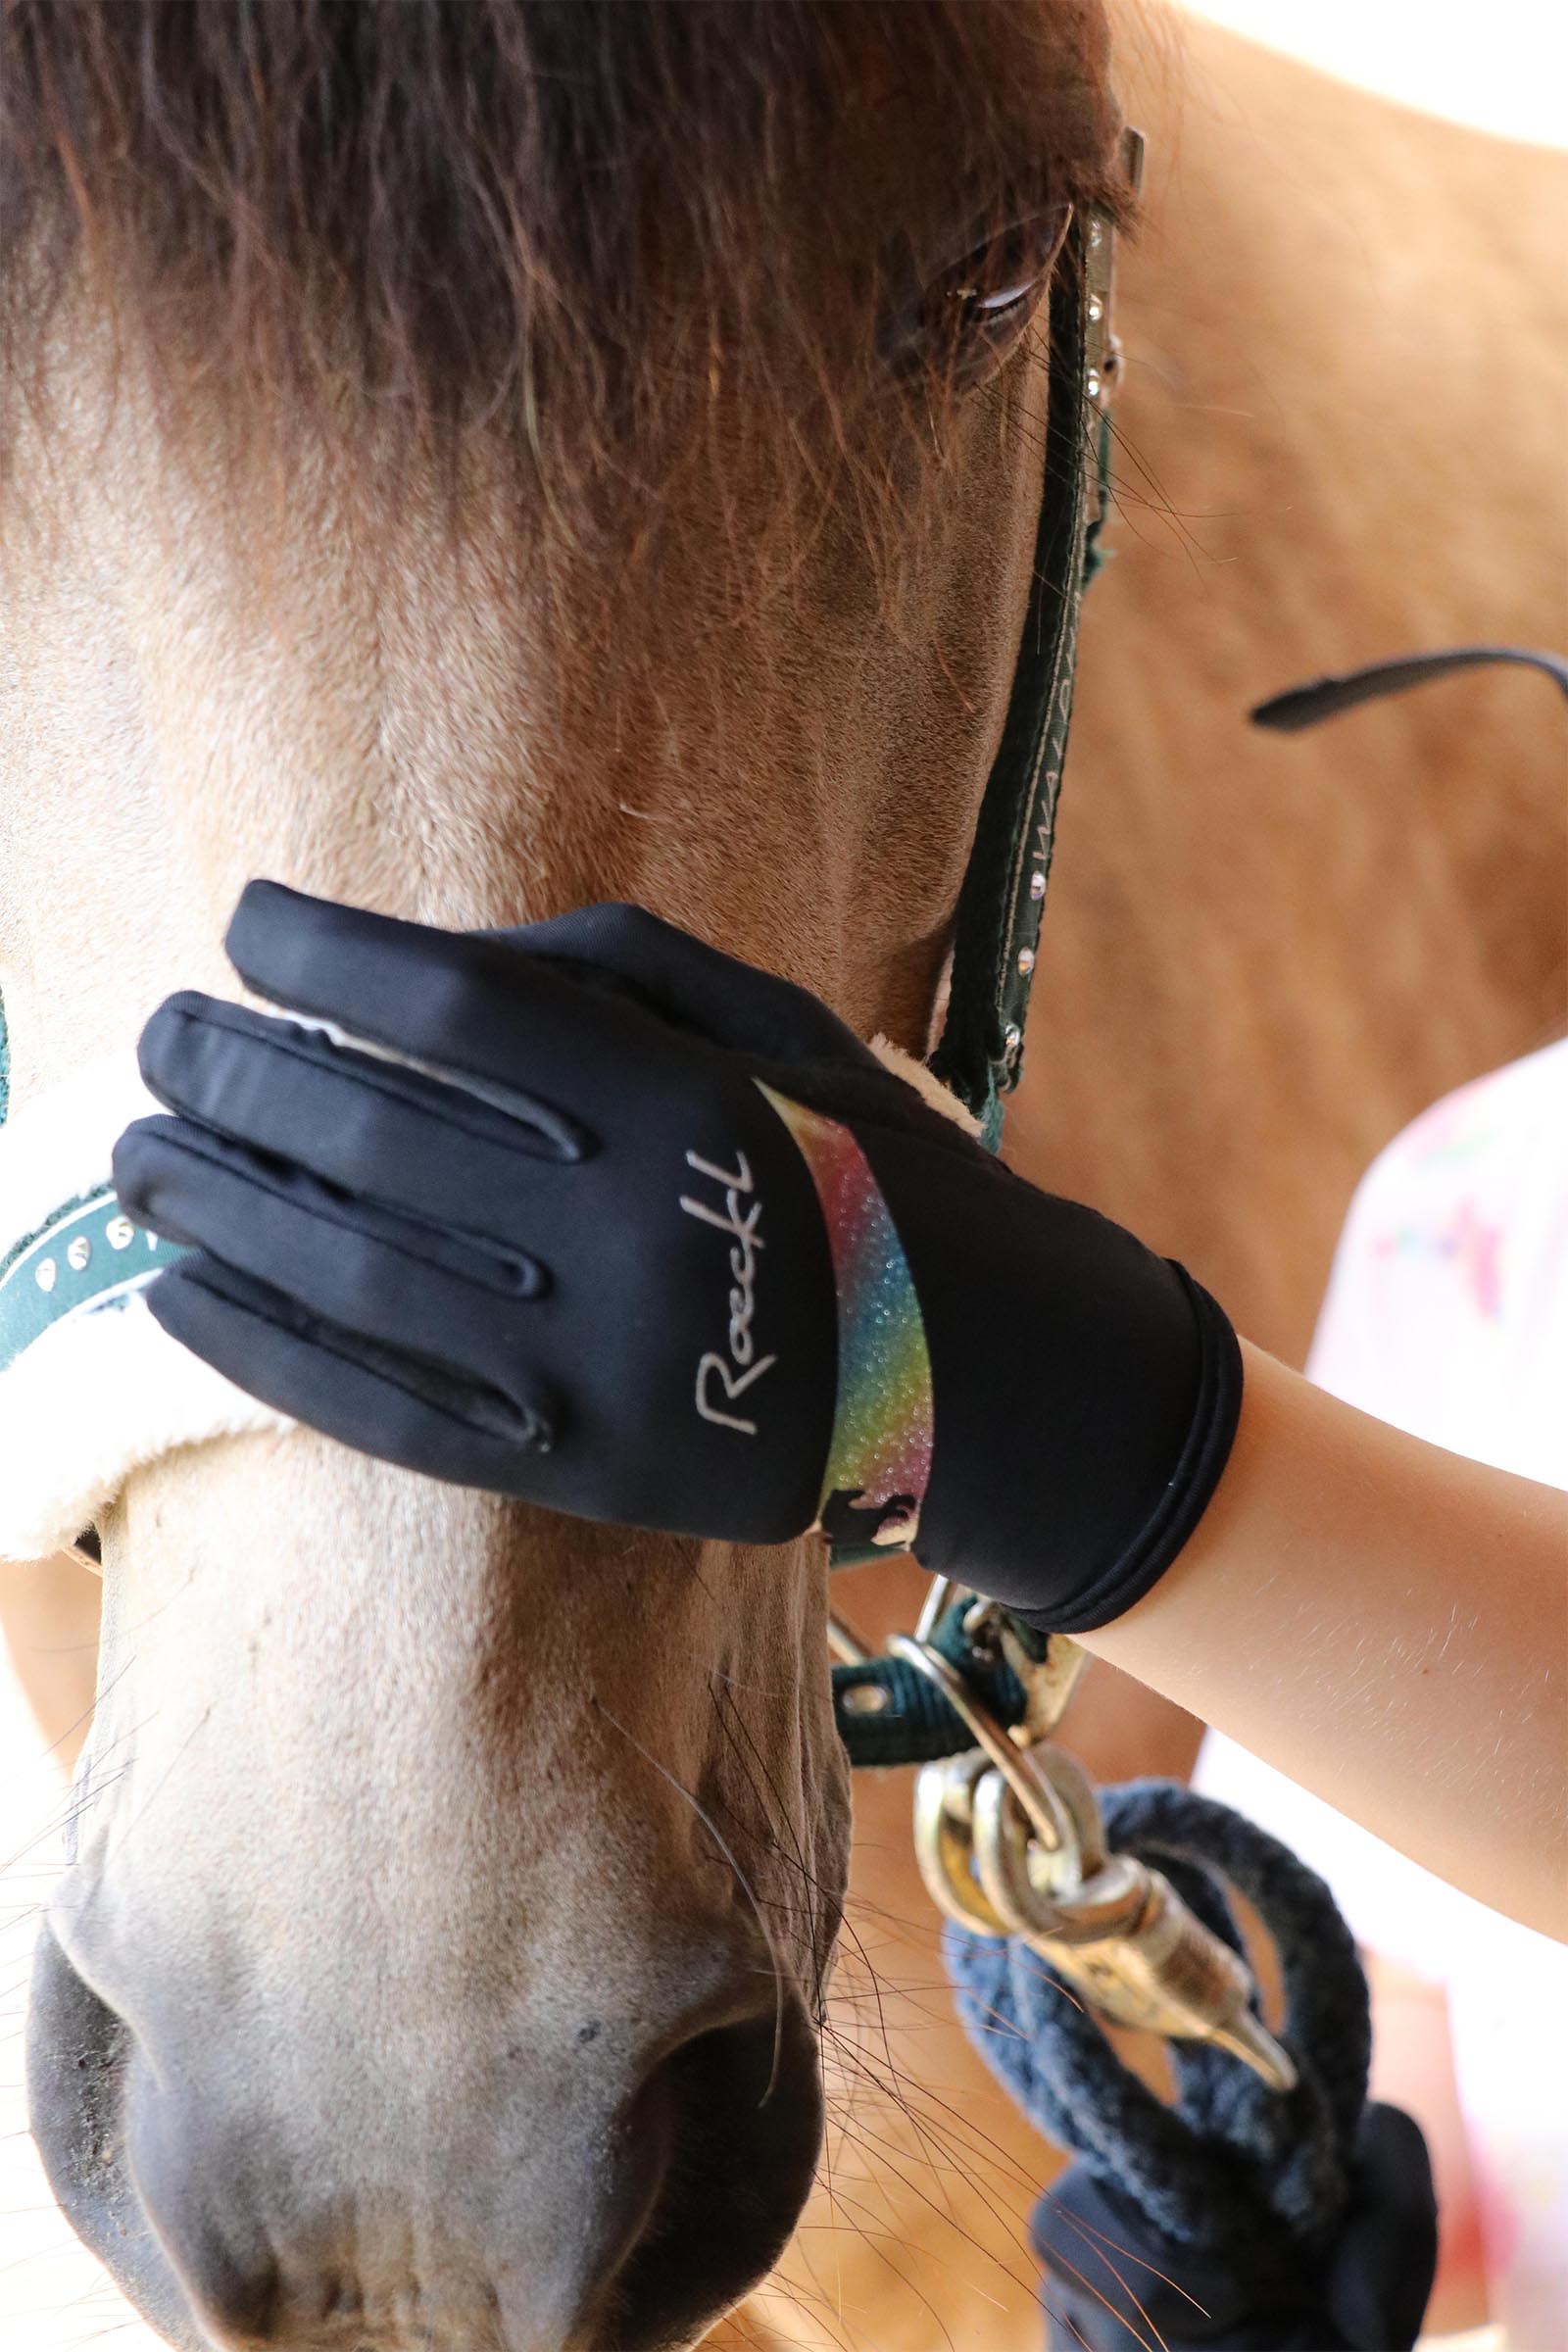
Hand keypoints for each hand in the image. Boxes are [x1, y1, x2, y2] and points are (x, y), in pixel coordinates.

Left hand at [113, 886, 1240, 1628]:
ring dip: (218, 1209)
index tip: (246, 921)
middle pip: (377, 1133)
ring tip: (133, 1160)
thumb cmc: (857, 1161)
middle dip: (236, 1072)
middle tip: (153, 1036)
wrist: (976, 1370)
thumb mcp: (774, 1026)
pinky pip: (384, 1409)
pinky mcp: (580, 1471)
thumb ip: (606, 968)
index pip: (458, 1005)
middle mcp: (637, 1229)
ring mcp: (605, 1366)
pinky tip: (178, 1297)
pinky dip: (263, 1352)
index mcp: (688, 1096)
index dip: (329, 958)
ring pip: (355, 1274)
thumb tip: (412, 953)